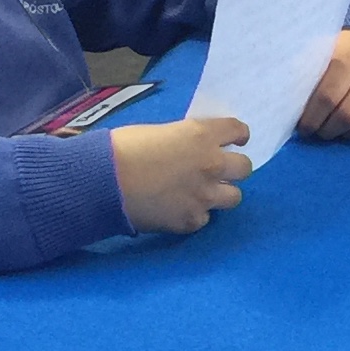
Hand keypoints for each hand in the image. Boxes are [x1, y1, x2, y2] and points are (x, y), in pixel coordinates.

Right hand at [113, 115, 252, 233]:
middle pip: (245, 168)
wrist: (104, 182)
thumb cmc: (123, 149)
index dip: (239, 135)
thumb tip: (190, 149)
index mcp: (201, 135)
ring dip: (221, 193)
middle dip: (234, 168)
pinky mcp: (191, 220)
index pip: (238, 130)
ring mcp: (204, 195)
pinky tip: (178, 209)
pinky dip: (195, 214)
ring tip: (203, 194)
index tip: (236, 140)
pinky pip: (205, 218)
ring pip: (234, 197)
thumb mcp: (161, 132)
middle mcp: (211, 164)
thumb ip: (184, 140)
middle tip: (219, 170)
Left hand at [299, 30, 349, 140]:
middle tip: (318, 132)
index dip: (313, 118)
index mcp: (347, 58)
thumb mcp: (313, 59)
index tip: (303, 128)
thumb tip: (286, 108)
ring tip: (337, 131)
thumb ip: (301, 80)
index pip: (328, 96)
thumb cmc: (329, 58)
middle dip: (329, 130)